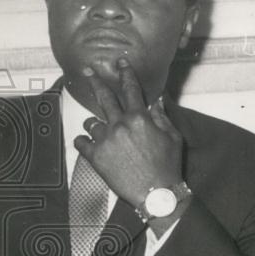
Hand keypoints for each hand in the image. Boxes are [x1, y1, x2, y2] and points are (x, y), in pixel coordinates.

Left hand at [73, 59, 184, 208]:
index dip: (126, 73)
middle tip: (88, 70)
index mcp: (139, 118)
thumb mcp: (173, 137)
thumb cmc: (168, 165)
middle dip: (96, 81)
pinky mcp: (95, 157)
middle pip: (104, 97)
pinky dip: (85, 142)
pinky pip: (81, 142)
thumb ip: (162, 117)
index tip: (121, 62)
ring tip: (103, 132)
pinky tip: (90, 145)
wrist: (156, 193)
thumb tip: (156, 102)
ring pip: (92, 122)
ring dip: (97, 124)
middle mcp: (119, 125)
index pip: (131, 89)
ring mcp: (105, 140)